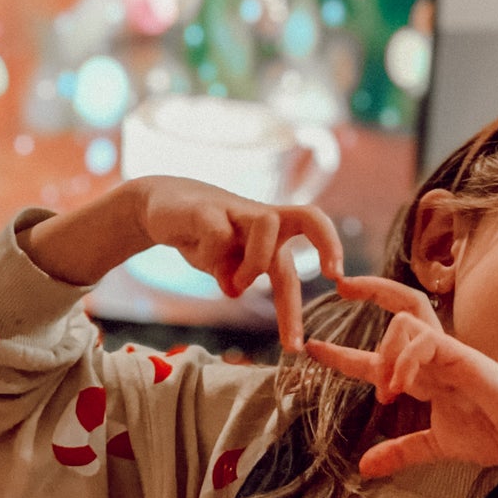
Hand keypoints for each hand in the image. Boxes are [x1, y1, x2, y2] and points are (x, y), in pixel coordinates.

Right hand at [136, 178, 342, 350]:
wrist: (157, 205)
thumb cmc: (200, 235)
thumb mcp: (223, 265)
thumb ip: (235, 278)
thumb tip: (235, 292)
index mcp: (273, 230)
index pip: (313, 228)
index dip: (331, 248)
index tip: (340, 280)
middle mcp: (261, 216)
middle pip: (309, 219)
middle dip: (327, 246)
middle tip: (329, 287)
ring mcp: (234, 210)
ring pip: (268, 227)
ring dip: (254, 265)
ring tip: (233, 285)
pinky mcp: (205, 209)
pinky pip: (219, 238)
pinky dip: (211, 258)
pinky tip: (195, 252)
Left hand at [304, 275, 497, 474]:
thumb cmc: (495, 433)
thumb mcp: (437, 445)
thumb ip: (403, 451)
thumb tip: (365, 467)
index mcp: (427, 372)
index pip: (380, 352)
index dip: (342, 353)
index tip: (312, 349)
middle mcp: (436, 354)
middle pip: (403, 303)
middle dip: (371, 289)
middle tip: (341, 286)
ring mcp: (450, 351)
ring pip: (405, 320)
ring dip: (384, 353)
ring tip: (385, 391)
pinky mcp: (465, 356)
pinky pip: (426, 340)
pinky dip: (405, 361)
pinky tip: (400, 388)